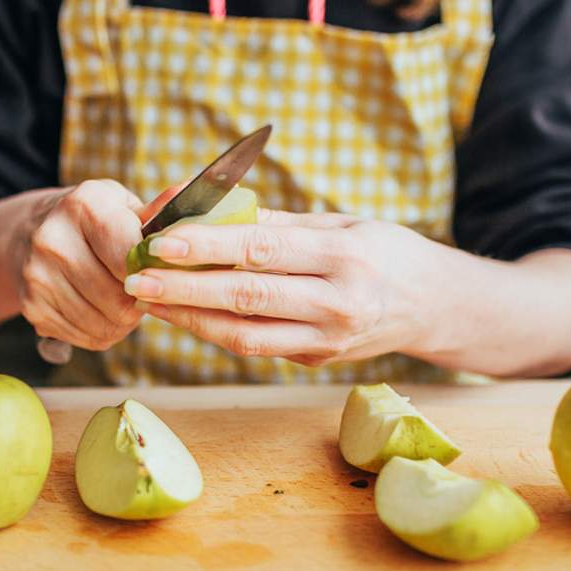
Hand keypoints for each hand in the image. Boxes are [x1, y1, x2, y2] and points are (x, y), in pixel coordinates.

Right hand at [17, 180, 174, 350]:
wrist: (30, 233)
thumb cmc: (92, 221)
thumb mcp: (123, 206)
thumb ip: (159, 212)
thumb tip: (192, 190)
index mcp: (84, 205)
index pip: (131, 257)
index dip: (152, 273)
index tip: (156, 272)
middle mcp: (53, 238)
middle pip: (119, 298)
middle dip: (138, 301)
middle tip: (140, 290)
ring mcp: (38, 276)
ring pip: (105, 324)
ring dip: (122, 321)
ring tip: (120, 300)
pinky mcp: (32, 307)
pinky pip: (87, 338)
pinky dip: (101, 331)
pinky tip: (97, 309)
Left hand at [121, 210, 439, 365]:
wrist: (433, 306)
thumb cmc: (382, 252)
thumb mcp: (341, 224)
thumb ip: (277, 223)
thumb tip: (210, 210)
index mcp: (345, 257)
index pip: (262, 250)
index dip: (208, 246)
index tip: (161, 240)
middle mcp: (338, 304)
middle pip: (247, 298)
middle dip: (184, 290)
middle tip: (136, 279)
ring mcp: (328, 340)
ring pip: (245, 335)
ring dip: (190, 319)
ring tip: (149, 301)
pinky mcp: (316, 360)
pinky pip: (256, 345)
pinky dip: (215, 330)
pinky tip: (184, 314)